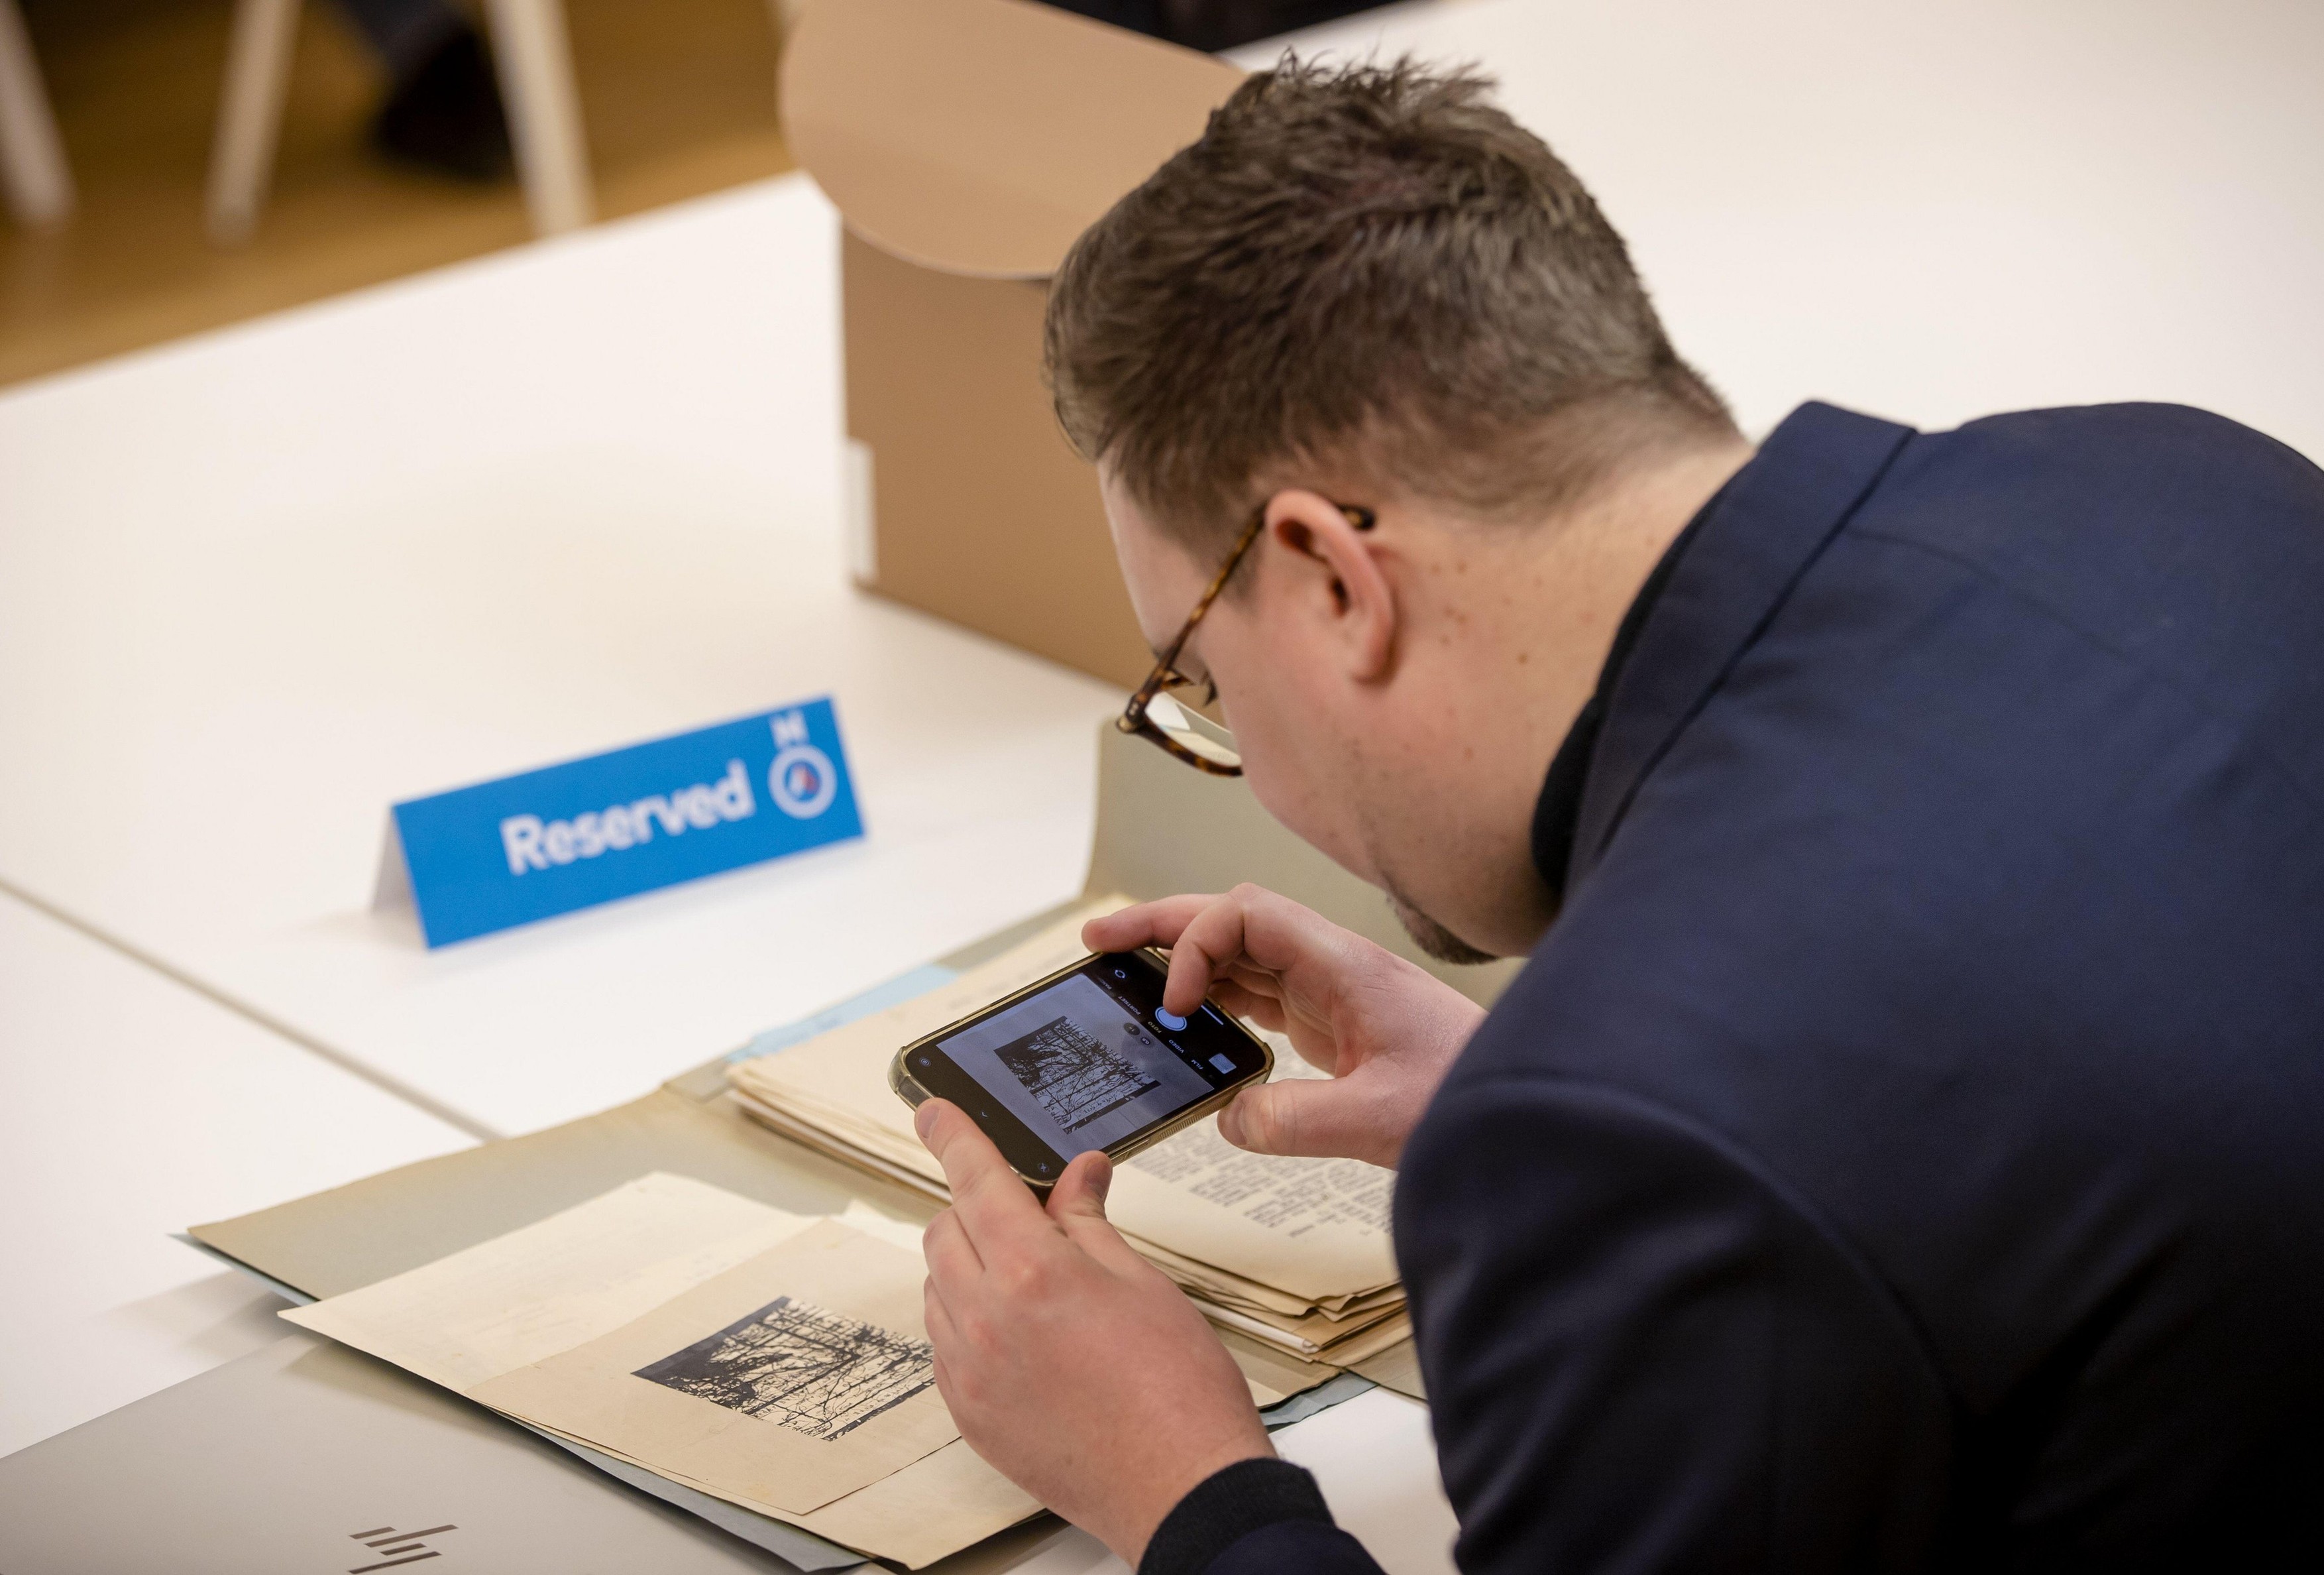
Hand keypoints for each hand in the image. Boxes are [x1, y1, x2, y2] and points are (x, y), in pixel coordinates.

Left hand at [916, 1099, 1271, 1564]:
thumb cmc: (1176, 1390)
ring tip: (1036, 1287)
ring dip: (970, 1268)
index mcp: (1031, 1273)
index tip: (932, 1112)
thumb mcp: (1140, 1281)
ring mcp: (969, 1374)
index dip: (952, 1137)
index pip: (976, 1180)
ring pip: (938, 1289)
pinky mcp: (969, 1417)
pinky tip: (1023, 1337)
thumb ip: (1089, 1222)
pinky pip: (945, 1347)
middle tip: (1029, 1218)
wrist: (1179, 1488)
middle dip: (976, 1209)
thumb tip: (1076, 1176)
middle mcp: (984, 1321)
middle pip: (945, 1232)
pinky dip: (969, 1324)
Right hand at [1085, 885, 1485, 1168]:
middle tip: (1098, 940)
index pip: (1248, 915)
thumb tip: (1229, 1119)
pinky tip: (1187, 1022)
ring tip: (1124, 976)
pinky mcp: (1333, 1025)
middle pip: (1233, 920)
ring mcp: (1331, 993)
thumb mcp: (1379, 1120)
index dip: (1197, 945)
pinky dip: (1214, 1001)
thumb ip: (1296, 1120)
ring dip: (1182, 961)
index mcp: (1343, 965)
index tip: (1177, 1006)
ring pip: (1240, 955)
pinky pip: (1258, 996)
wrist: (1528, 1109)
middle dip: (1163, 924)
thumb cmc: (1475, 1095)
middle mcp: (1332, 967)